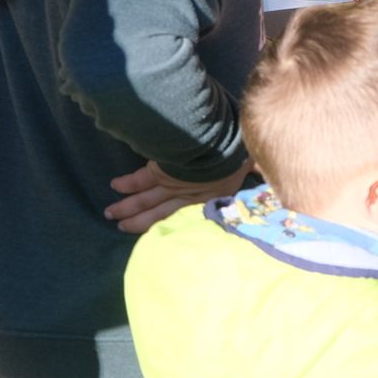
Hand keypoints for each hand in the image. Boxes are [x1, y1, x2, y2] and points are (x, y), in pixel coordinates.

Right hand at [106, 159, 252, 234]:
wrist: (223, 143)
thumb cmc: (239, 152)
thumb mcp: (251, 163)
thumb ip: (257, 169)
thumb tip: (266, 168)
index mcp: (209, 195)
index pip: (186, 214)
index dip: (170, 224)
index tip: (157, 235)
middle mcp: (187, 193)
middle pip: (158, 212)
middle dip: (138, 220)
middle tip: (119, 227)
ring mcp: (172, 182)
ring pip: (146, 198)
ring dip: (127, 206)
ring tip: (110, 214)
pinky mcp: (163, 169)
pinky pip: (142, 179)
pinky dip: (129, 183)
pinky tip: (116, 186)